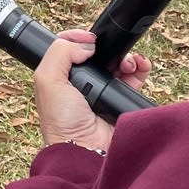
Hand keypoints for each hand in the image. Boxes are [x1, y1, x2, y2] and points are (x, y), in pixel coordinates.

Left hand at [34, 30, 148, 152]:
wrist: (88, 150)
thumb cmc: (63, 122)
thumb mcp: (48, 81)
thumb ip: (60, 54)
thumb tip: (85, 45)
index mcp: (60, 76)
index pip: (69, 47)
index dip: (78, 38)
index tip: (90, 38)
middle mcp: (80, 83)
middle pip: (97, 54)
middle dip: (108, 48)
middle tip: (113, 51)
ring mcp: (102, 92)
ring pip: (117, 64)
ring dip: (126, 58)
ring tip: (128, 63)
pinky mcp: (121, 100)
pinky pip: (135, 79)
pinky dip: (140, 69)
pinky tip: (140, 66)